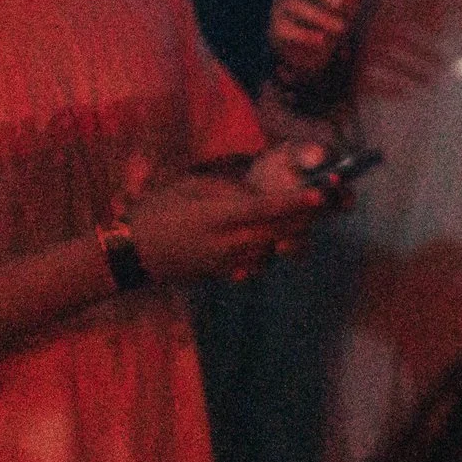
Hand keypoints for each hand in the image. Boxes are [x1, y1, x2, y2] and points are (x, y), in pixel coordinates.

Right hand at [127, 168, 323, 285]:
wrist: (133, 254)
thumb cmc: (157, 212)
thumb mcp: (188, 188)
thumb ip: (226, 189)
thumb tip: (256, 192)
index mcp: (219, 217)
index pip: (267, 209)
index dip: (296, 202)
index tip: (321, 194)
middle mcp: (229, 242)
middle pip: (279, 232)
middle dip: (306, 218)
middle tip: (328, 202)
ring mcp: (228, 262)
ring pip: (273, 249)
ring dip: (292, 234)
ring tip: (308, 216)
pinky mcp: (225, 274)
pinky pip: (258, 263)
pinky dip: (271, 249)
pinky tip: (275, 237)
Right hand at [268, 0, 357, 86]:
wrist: (314, 53)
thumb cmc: (333, 17)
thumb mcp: (348, 0)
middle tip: (343, 4)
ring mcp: (280, 8)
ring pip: (293, 5)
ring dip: (319, 15)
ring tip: (342, 27)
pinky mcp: (276, 30)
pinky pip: (285, 28)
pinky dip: (304, 34)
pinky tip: (323, 40)